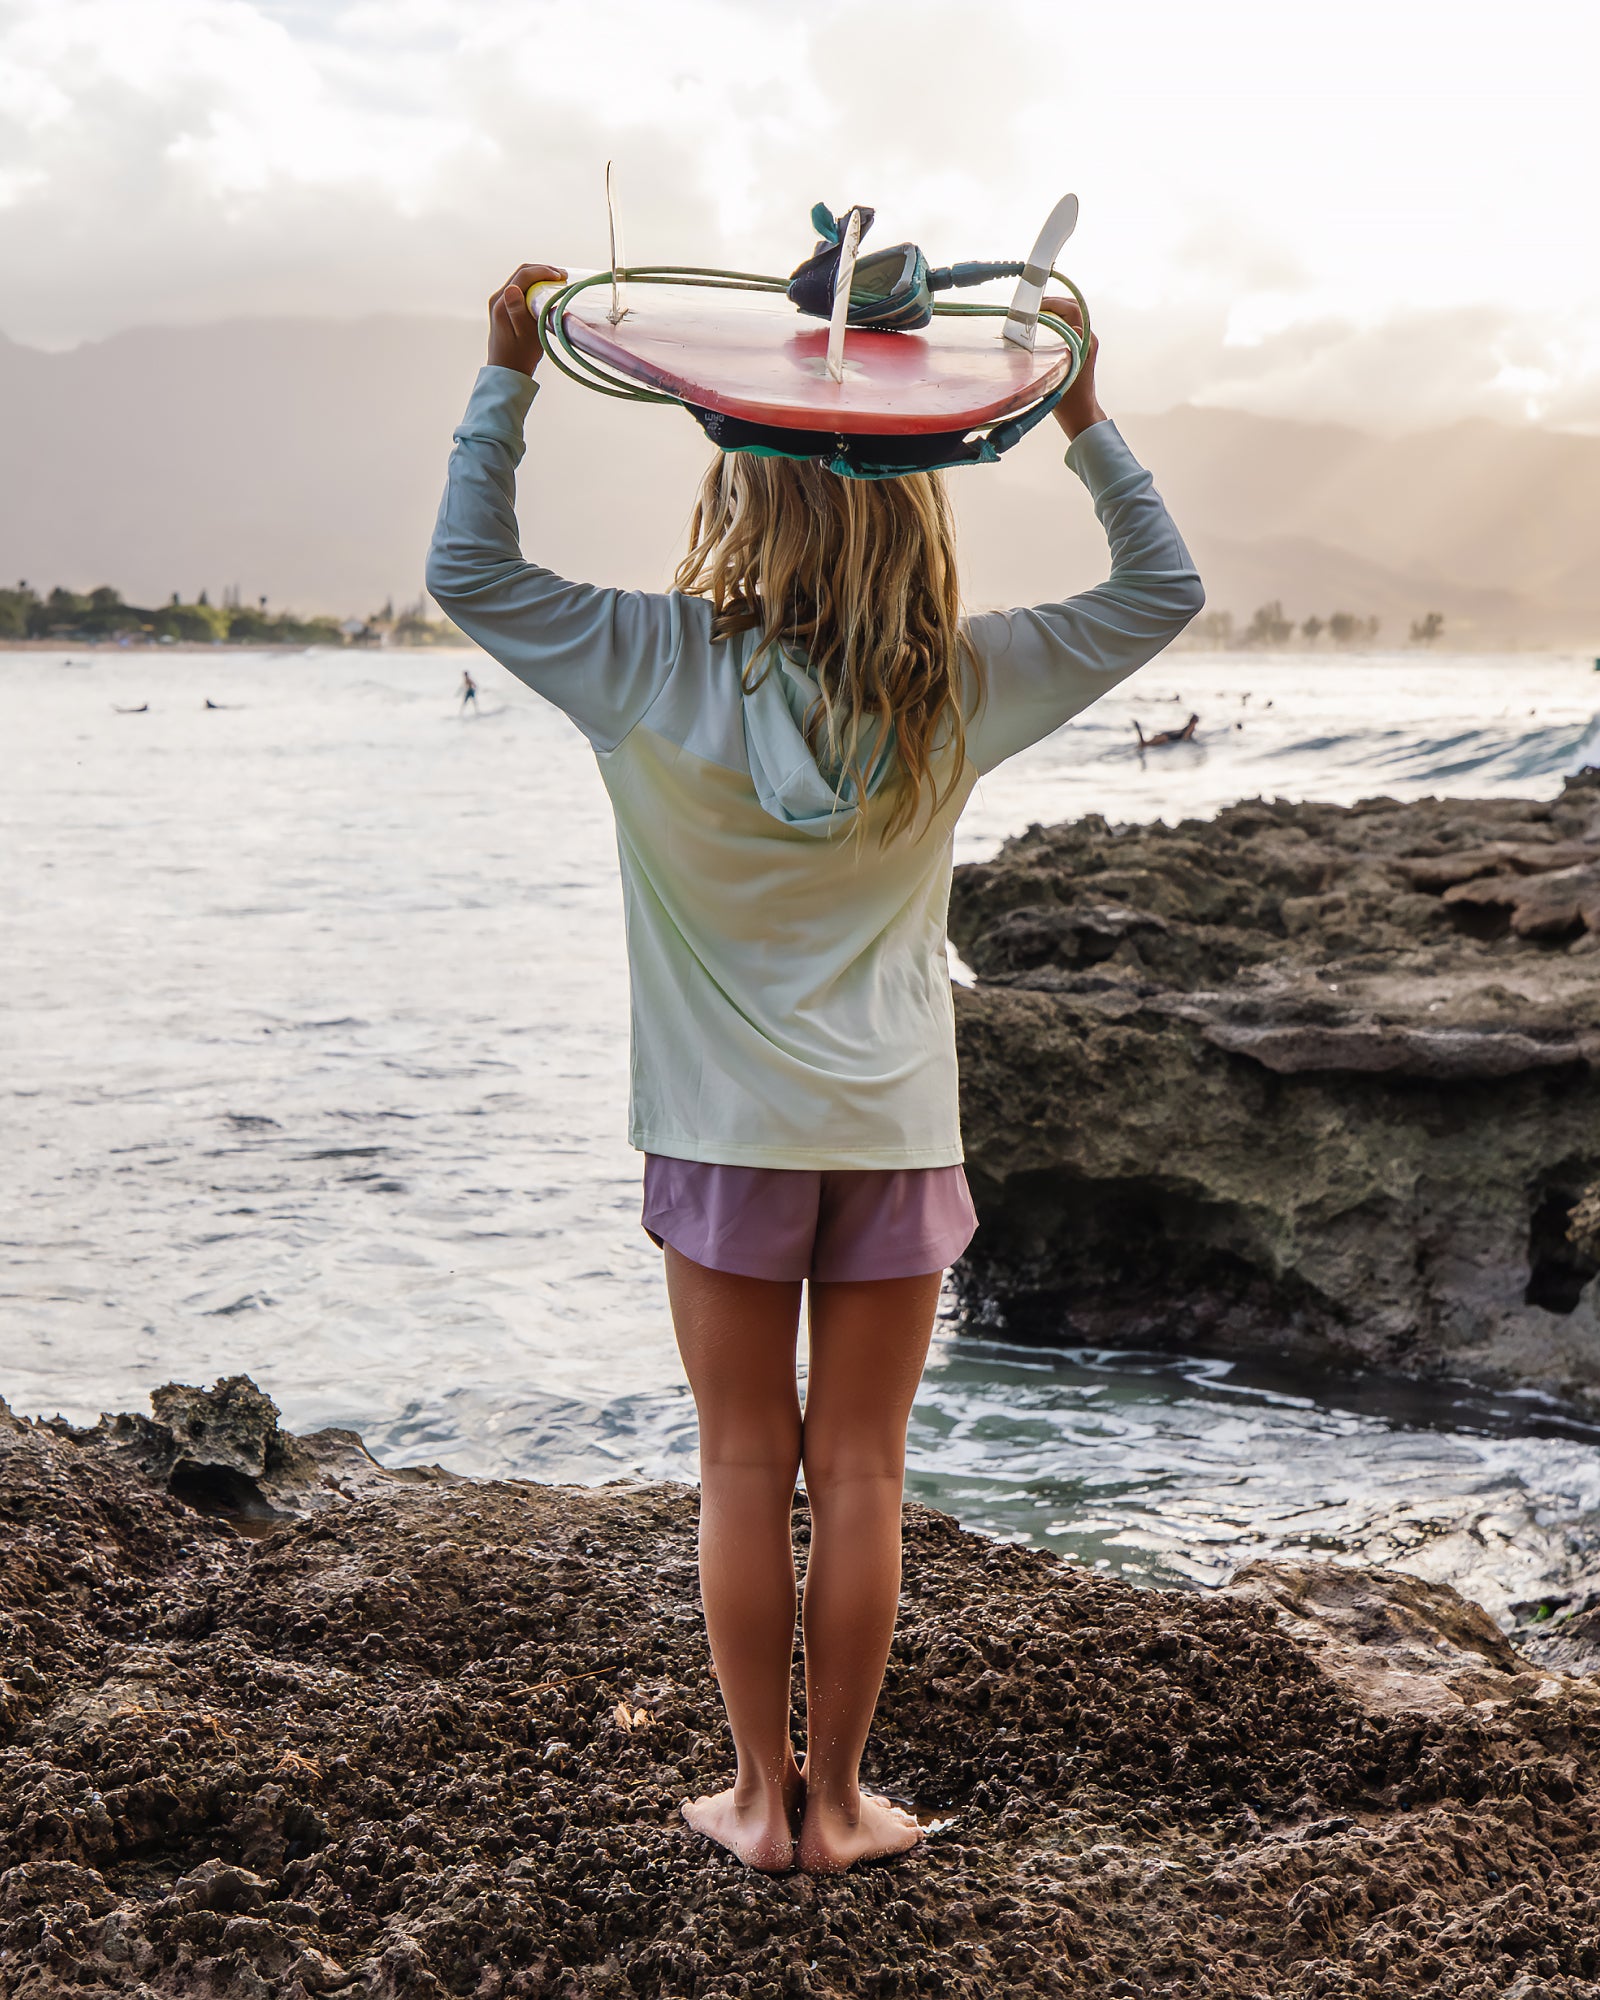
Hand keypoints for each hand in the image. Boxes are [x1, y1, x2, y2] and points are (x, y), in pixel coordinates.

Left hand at [487, 263, 566, 376]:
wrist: (507, 371)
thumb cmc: (520, 357)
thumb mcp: (524, 336)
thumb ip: (518, 311)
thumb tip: (512, 288)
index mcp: (502, 304)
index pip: (523, 276)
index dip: (543, 271)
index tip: (561, 277)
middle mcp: (498, 299)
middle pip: (521, 273)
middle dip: (543, 270)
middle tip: (563, 276)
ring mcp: (499, 301)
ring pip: (521, 278)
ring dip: (540, 276)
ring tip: (558, 281)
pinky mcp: (503, 306)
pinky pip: (520, 287)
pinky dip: (535, 284)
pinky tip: (547, 290)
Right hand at [1043, 296, 1104, 441]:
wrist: (1080, 413)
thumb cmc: (1069, 399)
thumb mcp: (1060, 376)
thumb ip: (1058, 354)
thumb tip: (1058, 330)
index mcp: (1086, 342)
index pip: (1072, 310)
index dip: (1053, 303)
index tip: (1034, 307)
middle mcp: (1088, 338)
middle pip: (1073, 307)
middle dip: (1053, 302)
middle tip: (1032, 307)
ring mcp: (1084, 342)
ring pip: (1071, 314)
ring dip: (1053, 309)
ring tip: (1034, 313)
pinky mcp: (1079, 347)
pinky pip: (1068, 324)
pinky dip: (1054, 319)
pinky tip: (1039, 325)